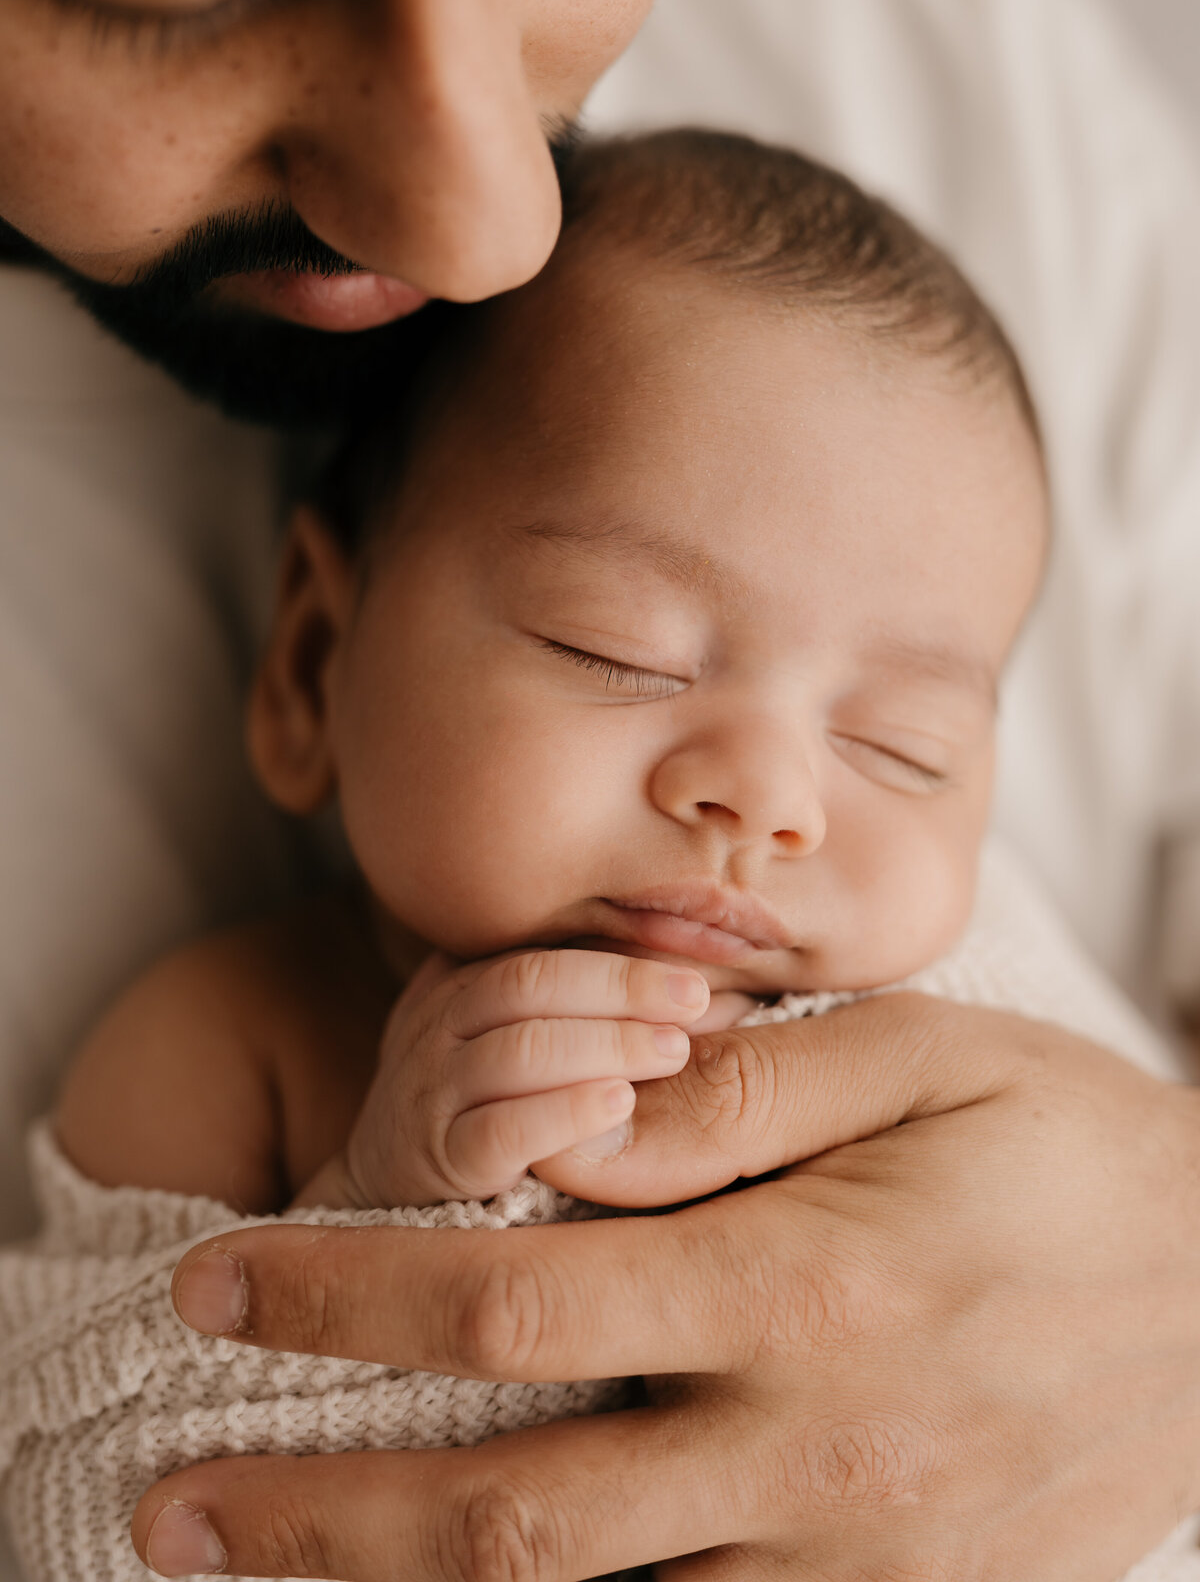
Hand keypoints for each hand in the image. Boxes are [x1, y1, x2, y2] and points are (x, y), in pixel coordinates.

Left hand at [136, 994, 1199, 1580]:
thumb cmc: (1069, 1145)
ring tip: (267, 1577)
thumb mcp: (922, 1055)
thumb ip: (737, 1091)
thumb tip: (566, 1125)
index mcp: (810, 1286)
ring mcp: (852, 1566)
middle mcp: (814, 1454)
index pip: (519, 1296)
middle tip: (171, 1505)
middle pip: (513, 1511)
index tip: (218, 1278)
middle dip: (318, 1519)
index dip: (345, 1294)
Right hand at [294, 947, 711, 1206]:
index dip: (622, 949)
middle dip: (620, 985)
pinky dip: (562, 1114)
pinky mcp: (436, 1164)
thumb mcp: (518, 1038)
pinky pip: (496, 1132)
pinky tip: (618, 1107)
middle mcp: (438, 1025)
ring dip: (604, 1043)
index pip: (542, 944)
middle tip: (695, 999)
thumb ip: (591, 1007)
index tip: (694, 961)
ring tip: (673, 1051)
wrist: (384, 1197)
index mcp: (462, 981)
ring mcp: (429, 1093)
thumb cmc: (485, 1108)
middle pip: (526, 982)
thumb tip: (716, 992)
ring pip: (514, 1049)